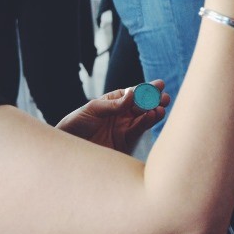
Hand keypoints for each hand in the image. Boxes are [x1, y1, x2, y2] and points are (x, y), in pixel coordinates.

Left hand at [55, 80, 169, 153]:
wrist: (69, 148)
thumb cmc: (77, 123)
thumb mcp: (93, 109)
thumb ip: (114, 104)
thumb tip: (132, 93)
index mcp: (114, 101)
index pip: (133, 93)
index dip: (146, 89)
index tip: (158, 85)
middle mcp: (122, 113)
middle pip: (142, 105)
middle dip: (154, 100)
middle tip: (164, 97)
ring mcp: (124, 127)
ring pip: (144, 117)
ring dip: (154, 111)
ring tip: (161, 107)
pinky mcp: (125, 141)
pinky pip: (139, 130)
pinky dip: (147, 123)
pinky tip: (153, 116)